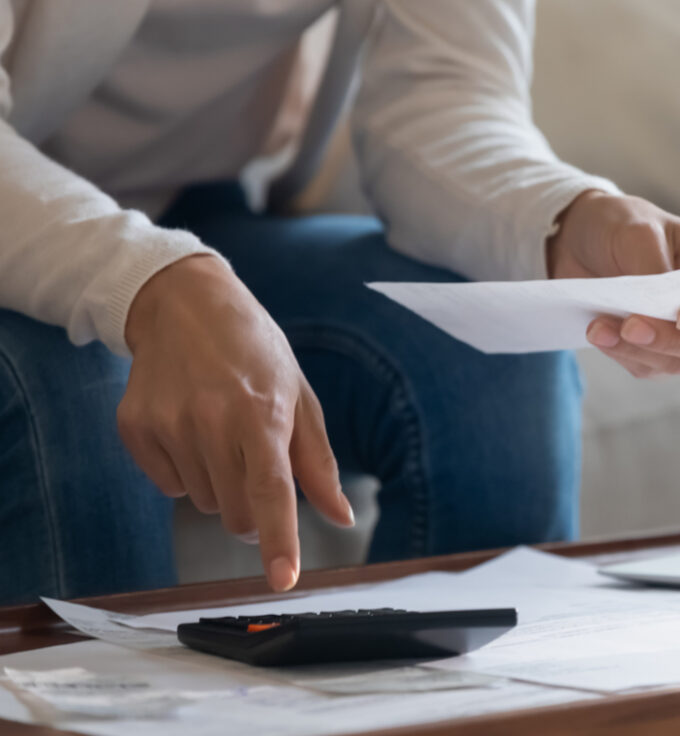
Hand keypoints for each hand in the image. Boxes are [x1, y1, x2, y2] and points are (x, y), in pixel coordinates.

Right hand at [119, 255, 353, 591]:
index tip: (283, 579)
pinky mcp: (134, 427)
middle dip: (253, 510)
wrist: (185, 304)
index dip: (279, 539)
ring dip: (220, 484)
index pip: (271, 490)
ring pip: (203, 503)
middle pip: (235, 515)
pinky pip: (168, 485)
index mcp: (262, 413)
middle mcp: (212, 421)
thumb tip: (341, 517)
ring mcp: (168, 424)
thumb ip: (318, 463)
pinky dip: (185, 470)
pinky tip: (190, 427)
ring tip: (222, 431)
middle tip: (256, 465)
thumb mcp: (299, 396)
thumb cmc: (254, 351)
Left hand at [547, 191, 679, 377]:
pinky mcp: (656, 352)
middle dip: (672, 340)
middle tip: (631, 325)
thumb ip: (654, 270)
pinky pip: (647, 368)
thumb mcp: (637, 231)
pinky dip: (622, 353)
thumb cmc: (620, 226)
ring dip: (639, 349)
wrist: (577, 241)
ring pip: (679, 362)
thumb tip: (657, 310)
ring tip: (600, 326)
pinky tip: (598, 331)